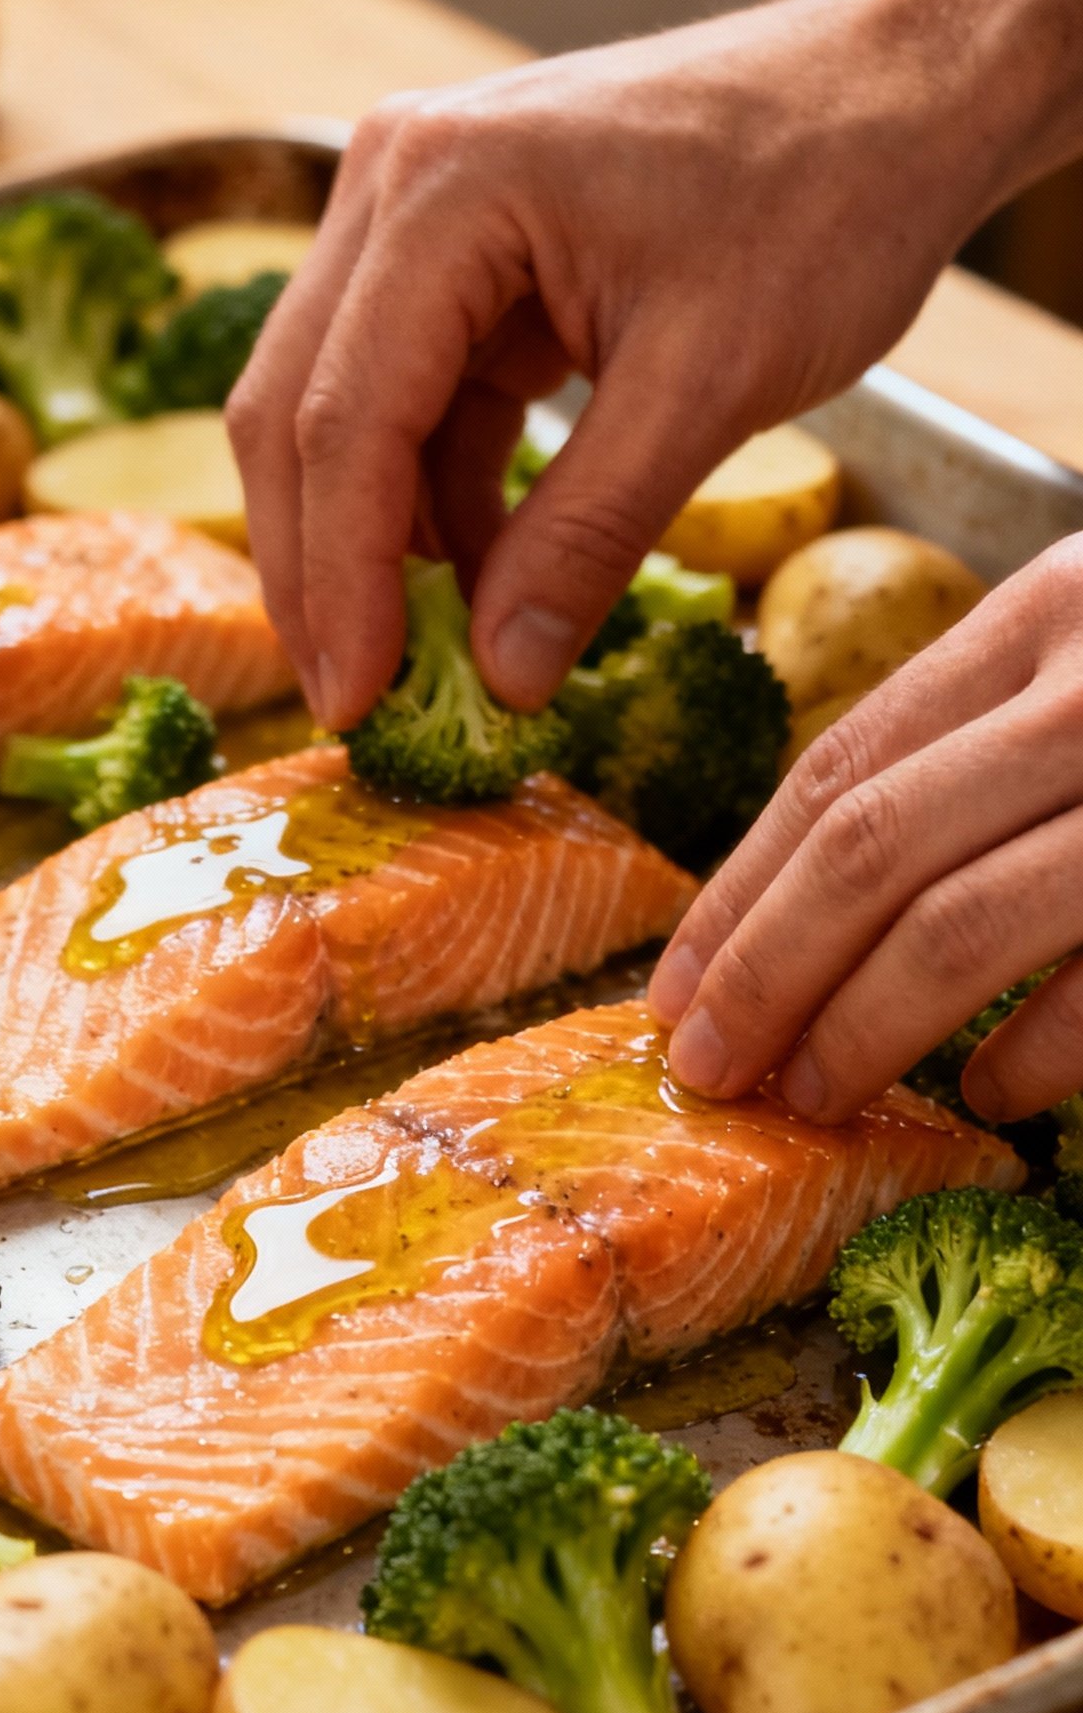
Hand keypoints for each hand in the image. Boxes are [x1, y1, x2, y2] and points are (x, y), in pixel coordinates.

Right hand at [228, 0, 999, 727]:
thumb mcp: (709, 385)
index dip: (342, 579)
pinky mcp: (459, 258)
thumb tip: (503, 678)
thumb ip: (590, 534)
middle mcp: (394, 185)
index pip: (343, 420)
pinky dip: (435, 499)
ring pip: (339, 413)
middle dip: (324, 571)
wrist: (893, 92)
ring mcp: (417, 216)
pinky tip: (483, 581)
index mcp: (441, 191)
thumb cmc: (823, 199)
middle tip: (360, 706)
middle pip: (299, 414)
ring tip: (426, 659)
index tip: (358, 704)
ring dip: (375, 542)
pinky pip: (411, 400)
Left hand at [648, 535, 1082, 1127]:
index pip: (840, 763)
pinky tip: (990, 1096)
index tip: (672, 987)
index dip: (737, 888)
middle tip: (708, 1070)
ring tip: (811, 1098)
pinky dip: (1032, 1055)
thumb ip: (985, 731)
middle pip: (868, 845)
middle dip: (763, 973)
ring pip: (956, 922)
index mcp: (1040, 614)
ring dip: (860, 1028)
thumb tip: (820, 897)